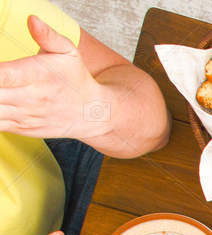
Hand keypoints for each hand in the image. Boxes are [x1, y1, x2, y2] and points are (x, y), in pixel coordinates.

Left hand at [0, 17, 102, 139]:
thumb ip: (48, 35)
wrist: (93, 114)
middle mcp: (29, 98)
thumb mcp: (68, 52)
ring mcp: (24, 115)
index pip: (3, 75)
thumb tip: (33, 20)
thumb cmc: (76, 79)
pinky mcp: (22, 128)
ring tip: (1, 91)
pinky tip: (1, 102)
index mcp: (36, 76)